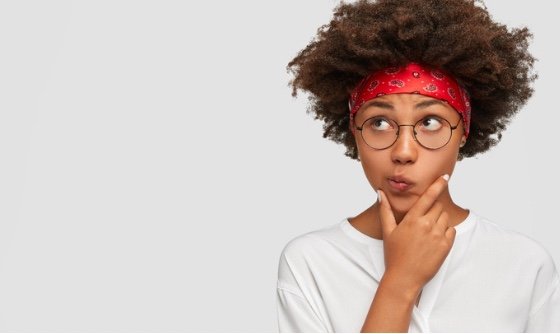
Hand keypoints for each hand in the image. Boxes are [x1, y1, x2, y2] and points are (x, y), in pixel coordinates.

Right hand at [377, 175, 455, 291]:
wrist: (405, 278)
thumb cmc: (394, 254)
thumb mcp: (388, 231)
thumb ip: (385, 210)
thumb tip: (379, 193)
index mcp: (412, 219)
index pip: (428, 196)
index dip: (437, 185)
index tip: (445, 176)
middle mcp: (427, 225)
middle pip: (438, 206)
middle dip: (432, 209)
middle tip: (422, 222)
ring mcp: (438, 236)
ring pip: (445, 217)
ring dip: (439, 220)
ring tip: (427, 233)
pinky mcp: (446, 246)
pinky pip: (452, 230)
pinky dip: (446, 232)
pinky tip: (434, 240)